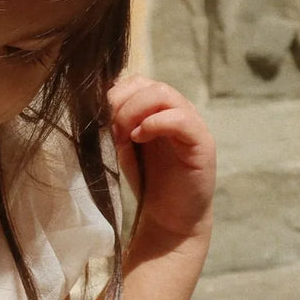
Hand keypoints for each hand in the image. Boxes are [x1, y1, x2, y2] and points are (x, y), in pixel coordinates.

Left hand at [108, 73, 216, 243]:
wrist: (169, 217)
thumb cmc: (146, 180)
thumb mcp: (123, 147)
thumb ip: (115, 124)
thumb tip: (98, 104)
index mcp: (157, 109)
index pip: (137, 82)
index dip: (115, 93)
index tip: (101, 117)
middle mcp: (176, 110)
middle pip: (148, 84)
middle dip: (122, 101)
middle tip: (110, 127)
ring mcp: (191, 124)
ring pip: (164, 94)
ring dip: (135, 110)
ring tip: (125, 135)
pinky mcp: (201, 142)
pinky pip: (181, 119)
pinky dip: (156, 123)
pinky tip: (139, 138)